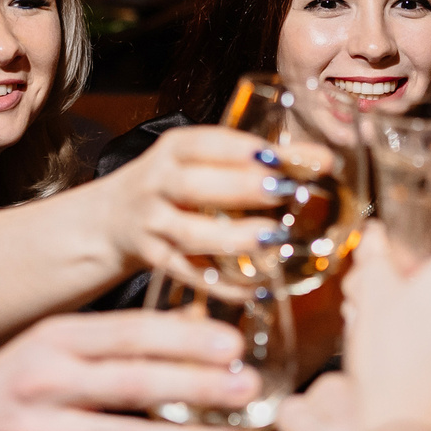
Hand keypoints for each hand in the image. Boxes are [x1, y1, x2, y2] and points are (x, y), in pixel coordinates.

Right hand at [0, 313, 255, 430]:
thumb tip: (192, 324)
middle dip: (197, 386)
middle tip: (246, 388)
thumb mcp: (54, 345)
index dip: (185, 338)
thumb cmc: (6, 383)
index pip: (130, 332)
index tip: (231, 344)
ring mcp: (43, 430)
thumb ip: (116, 341)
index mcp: (57, 339)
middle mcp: (48, 379)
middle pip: (134, 381)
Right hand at [98, 124, 303, 280]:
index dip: (243, 149)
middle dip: (238, 188)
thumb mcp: (197, 161)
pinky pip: (188, 274)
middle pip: (193, 185)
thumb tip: (321, 159)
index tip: (278, 156)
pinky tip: (257, 287)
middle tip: (283, 192)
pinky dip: (223, 284)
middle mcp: (157, 183)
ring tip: (273, 239)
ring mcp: (151, 224)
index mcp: (173, 150)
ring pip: (188, 233)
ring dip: (232, 237)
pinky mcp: (153, 259)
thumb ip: (250, 160)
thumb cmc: (171, 186)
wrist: (109, 220)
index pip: (206, 143)